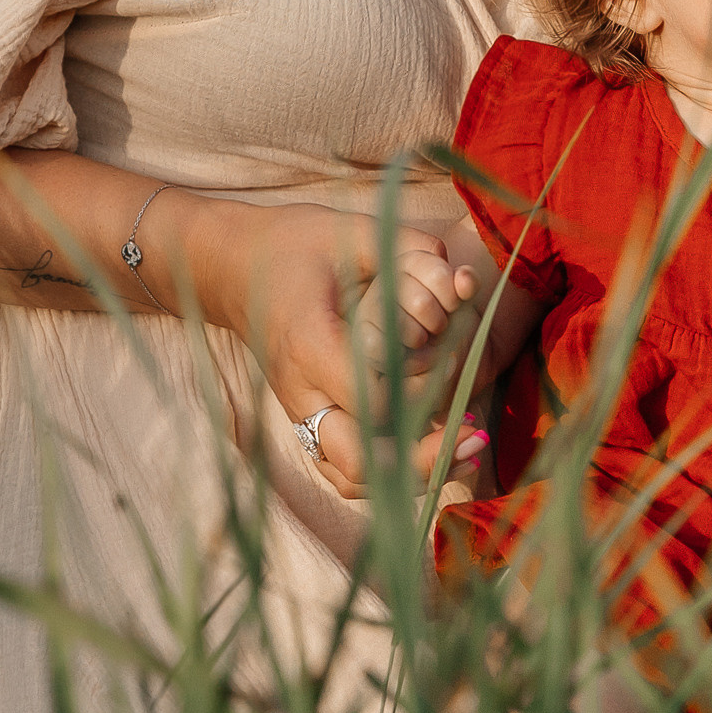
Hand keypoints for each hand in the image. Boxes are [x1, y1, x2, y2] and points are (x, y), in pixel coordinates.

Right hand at [162, 197, 487, 500]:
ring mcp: (300, 415)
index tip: (460, 370)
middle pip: (361, 461)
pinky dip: (389, 477)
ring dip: (411, 478)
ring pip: (352, 480)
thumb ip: (408, 253)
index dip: (420, 393)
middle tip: (477, 435)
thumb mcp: (351, 232)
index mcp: (309, 345)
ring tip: (466, 453)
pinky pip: (345, 473)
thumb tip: (461, 279)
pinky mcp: (307, 423)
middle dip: (423, 459)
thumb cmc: (295, 245)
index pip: (372, 398)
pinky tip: (432, 454)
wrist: (234, 270)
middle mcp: (301, 393)